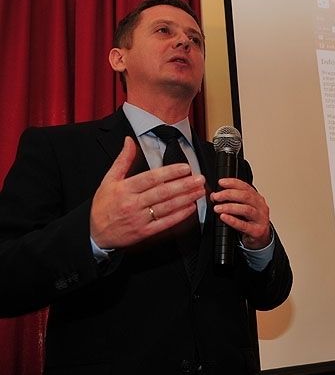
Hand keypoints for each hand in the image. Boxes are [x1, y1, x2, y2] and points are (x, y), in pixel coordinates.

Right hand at [90, 137, 205, 248]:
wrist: (95, 234)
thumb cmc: (103, 205)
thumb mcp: (108, 180)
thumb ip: (122, 160)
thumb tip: (129, 141)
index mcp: (124, 189)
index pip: (151, 178)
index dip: (170, 172)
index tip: (185, 168)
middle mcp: (132, 203)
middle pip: (162, 192)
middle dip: (184, 185)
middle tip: (199, 179)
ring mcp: (139, 219)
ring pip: (167, 207)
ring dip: (186, 198)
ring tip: (199, 191)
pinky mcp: (144, 232)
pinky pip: (165, 223)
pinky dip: (180, 215)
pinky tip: (191, 207)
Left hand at [211, 178, 270, 249]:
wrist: (261, 237)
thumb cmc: (250, 220)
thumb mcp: (242, 207)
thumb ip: (230, 200)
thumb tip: (214, 195)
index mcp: (257, 198)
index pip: (245, 187)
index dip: (233, 183)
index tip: (221, 182)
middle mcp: (260, 206)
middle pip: (246, 196)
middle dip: (229, 194)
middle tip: (217, 196)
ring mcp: (260, 218)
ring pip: (246, 209)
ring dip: (230, 207)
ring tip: (218, 208)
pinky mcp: (257, 230)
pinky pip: (244, 225)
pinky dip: (232, 220)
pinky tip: (224, 217)